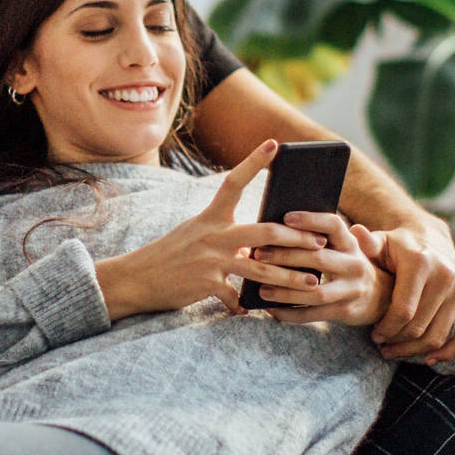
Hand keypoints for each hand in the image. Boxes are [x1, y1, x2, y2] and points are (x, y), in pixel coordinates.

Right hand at [93, 140, 331, 319]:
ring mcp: (210, 259)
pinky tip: (253, 310)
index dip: (255, 161)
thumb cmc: (169, 256)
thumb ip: (226, 235)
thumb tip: (259, 243)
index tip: (276, 144)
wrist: (134, 279)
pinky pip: (236, 297)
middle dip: (297, 239)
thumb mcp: (195, 234)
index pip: (234, 181)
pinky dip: (246, 305)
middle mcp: (213, 234)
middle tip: (320, 242)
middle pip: (264, 232)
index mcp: (210, 216)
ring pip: (260, 269)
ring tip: (311, 283)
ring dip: (289, 278)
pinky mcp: (205, 284)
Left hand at [254, 213, 392, 327]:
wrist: (379, 297)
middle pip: (318, 258)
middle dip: (285, 256)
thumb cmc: (348, 264)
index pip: (333, 225)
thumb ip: (325, 235)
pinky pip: (313, 314)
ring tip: (261, 288)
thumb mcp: (346, 246)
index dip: (311, 220)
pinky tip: (271, 310)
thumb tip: (285, 222)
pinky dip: (290, 313)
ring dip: (285, 291)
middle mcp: (354, 264)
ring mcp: (351, 289)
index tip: (285, 217)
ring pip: (314, 291)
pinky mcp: (345, 311)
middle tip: (258, 254)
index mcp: (351, 243)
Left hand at [365, 225, 454, 363]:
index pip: (403, 311)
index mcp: (421, 263)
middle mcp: (446, 275)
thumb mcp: (381, 242)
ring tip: (395, 350)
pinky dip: (449, 352)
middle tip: (382, 346)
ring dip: (414, 351)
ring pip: (437, 336)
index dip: (386, 329)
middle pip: (418, 327)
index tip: (374, 335)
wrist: (431, 238)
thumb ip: (366, 244)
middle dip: (396, 342)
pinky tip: (428, 359)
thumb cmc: (398, 246)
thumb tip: (354, 232)